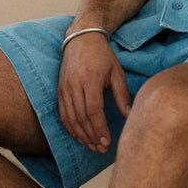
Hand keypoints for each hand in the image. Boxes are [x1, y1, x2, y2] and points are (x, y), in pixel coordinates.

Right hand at [56, 32, 130, 152]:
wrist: (81, 38)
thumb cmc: (102, 55)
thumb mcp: (117, 72)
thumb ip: (122, 94)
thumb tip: (129, 115)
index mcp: (90, 80)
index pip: (93, 111)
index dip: (99, 129)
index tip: (107, 142)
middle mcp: (74, 85)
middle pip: (81, 118)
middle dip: (91, 136)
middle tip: (101, 148)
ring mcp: (64, 88)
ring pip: (70, 118)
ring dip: (81, 135)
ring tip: (92, 146)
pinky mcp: (59, 90)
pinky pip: (62, 114)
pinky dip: (70, 128)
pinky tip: (79, 136)